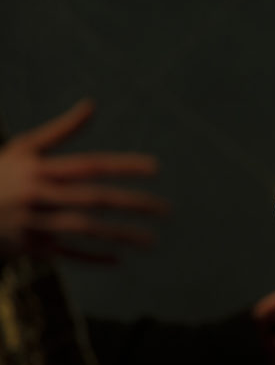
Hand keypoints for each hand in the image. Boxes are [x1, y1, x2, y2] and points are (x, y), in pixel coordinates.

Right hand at [0, 99, 167, 262]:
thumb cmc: (0, 173)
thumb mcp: (23, 148)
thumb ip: (61, 130)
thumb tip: (92, 104)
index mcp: (38, 168)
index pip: (89, 165)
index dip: (123, 166)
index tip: (156, 168)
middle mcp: (36, 195)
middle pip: (92, 200)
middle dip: (132, 204)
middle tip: (167, 210)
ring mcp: (32, 224)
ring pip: (83, 230)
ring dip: (119, 235)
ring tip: (152, 240)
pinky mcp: (28, 247)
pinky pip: (65, 254)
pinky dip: (91, 258)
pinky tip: (119, 259)